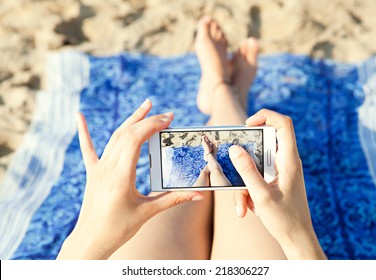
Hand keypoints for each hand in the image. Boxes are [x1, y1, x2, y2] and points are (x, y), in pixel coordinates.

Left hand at [57, 99, 203, 258]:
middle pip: (127, 134)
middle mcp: (108, 168)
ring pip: (114, 137)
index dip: (152, 125)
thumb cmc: (118, 229)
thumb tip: (199, 194)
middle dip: (148, 120)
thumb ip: (174, 199)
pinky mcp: (93, 173)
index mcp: (121, 176)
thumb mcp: (148, 212)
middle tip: (166, 114)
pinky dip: (84, 131)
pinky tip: (78, 116)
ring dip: (130, 120)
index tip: (169, 119)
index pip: (136, 139)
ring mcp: (98, 169)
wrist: (90, 240)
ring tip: (145, 106)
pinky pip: (88, 149)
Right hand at [229, 109, 325, 258]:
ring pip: (255, 163)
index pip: (283, 124)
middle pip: (264, 143)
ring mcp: (279, 171)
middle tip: (234, 165)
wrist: (296, 238)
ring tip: (243, 204)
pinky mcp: (273, 180)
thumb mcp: (260, 195)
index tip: (247, 125)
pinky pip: (255, 176)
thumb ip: (247, 171)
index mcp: (289, 159)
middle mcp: (286, 161)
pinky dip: (247, 190)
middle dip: (245, 156)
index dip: (265, 116)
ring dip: (243, 181)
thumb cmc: (284, 219)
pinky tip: (246, 208)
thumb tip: (235, 148)